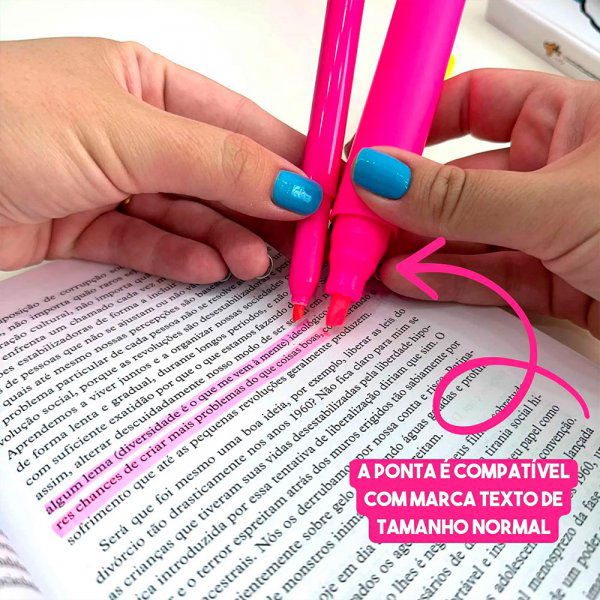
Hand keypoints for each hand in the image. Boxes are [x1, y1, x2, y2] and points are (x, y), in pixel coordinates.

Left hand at [0, 38, 321, 281]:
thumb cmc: (5, 123)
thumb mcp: (128, 134)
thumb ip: (218, 162)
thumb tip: (299, 185)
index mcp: (146, 84)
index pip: (238, 124)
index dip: (289, 159)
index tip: (331, 196)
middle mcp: (132, 130)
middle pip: (216, 176)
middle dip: (260, 211)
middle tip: (302, 248)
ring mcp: (107, 180)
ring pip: (184, 216)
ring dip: (223, 242)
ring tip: (254, 269)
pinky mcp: (82, 227)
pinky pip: (144, 245)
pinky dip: (176, 260)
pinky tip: (208, 273)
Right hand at [349, 69, 599, 336]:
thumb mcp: (558, 203)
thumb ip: (460, 196)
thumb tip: (380, 176)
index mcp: (568, 117)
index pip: (468, 102)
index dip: (412, 123)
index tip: (366, 154)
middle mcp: (554, 168)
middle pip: (456, 175)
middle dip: (404, 202)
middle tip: (355, 222)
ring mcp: (550, 227)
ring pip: (465, 232)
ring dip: (417, 249)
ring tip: (368, 262)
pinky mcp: (553, 278)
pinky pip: (487, 275)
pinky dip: (446, 281)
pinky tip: (407, 284)